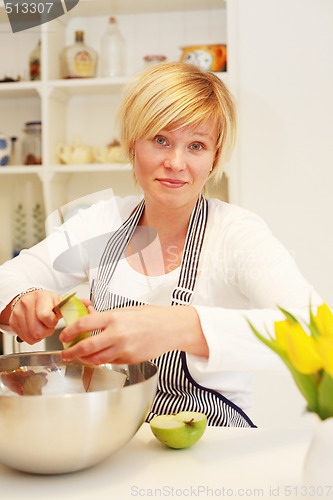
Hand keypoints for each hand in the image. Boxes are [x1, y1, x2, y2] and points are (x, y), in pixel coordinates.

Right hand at [9, 290, 62, 343]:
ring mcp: (17, 313)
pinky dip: (32, 337)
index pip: (45, 316)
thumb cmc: (45, 300)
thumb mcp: (57, 300)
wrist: (30, 297)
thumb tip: (68, 313)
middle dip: (46, 332)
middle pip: (37, 331)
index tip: (53, 320)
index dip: (52, 322)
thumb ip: (63, 308)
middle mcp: (26, 304)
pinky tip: (35, 329)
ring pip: (30, 336)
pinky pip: (24, 338)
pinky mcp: (13, 322)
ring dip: (39, 336)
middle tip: (48, 326)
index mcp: (40, 297)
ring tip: (42, 327)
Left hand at [60, 305, 208, 364]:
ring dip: (84, 358)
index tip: (64, 335)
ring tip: (80, 356)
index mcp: (114, 317)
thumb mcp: (126, 310)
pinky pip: (110, 361)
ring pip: (95, 359)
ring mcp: (124, 349)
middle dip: (71, 352)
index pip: (84, 324)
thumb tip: (87, 312)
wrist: (172, 328)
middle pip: (85, 346)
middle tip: (65, 353)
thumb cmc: (151, 316)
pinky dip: (102, 360)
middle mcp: (117, 334)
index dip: (69, 331)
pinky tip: (100, 356)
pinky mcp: (129, 359)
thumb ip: (105, 315)